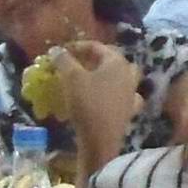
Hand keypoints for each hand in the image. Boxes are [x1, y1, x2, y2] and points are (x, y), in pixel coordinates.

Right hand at [50, 40, 139, 164]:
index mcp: (118, 62)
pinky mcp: (128, 111)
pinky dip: (109, 94)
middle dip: (92, 60)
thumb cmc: (87, 103)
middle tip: (75, 64)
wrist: (101, 140)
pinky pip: (118, 96)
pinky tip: (100, 98)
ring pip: (117, 78)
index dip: (77, 46)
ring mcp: (131, 94)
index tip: (61, 52)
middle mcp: (129, 75)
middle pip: (110, 61)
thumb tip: (56, 50)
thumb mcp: (71, 78)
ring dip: (102, 76)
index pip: (97, 47)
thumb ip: (63, 60)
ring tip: (87, 80)